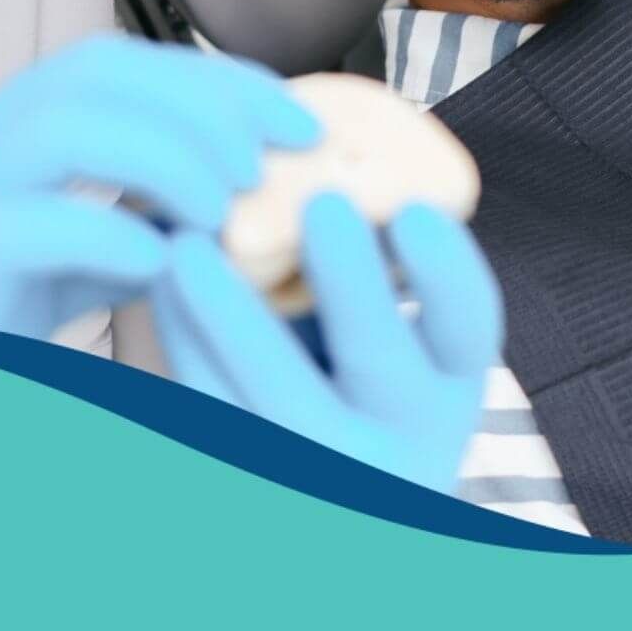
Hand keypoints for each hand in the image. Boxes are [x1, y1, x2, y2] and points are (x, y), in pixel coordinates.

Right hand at [0, 34, 321, 337]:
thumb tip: (223, 220)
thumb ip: (121, 226)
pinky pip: (23, 228)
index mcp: (8, 126)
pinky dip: (102, 237)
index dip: (218, 78)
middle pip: (100, 76)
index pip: (123, 63)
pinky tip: (157, 267)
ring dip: (163, 158)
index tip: (295, 117)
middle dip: (205, 106)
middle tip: (272, 161)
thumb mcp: (49, 254)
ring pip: (62, 129)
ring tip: (223, 206)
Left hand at [150, 192, 502, 494]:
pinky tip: (162, 287)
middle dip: (350, 282)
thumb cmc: (349, 360)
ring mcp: (327, 474)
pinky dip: (185, 345)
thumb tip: (309, 147)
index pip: (469, 325)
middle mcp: (403, 437)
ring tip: (189, 244)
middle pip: (378, 359)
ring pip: (276, 397)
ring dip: (230, 314)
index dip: (447, 272)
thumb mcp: (382, 320)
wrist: (319, 476)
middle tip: (319, 206)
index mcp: (448, 378)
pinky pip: (213, 414)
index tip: (414, 210)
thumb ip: (364, 252)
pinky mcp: (251, 482)